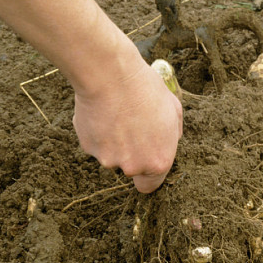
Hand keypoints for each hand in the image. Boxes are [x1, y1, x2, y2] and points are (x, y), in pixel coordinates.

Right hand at [73, 59, 182, 192]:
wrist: (111, 76)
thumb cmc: (146, 91)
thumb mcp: (174, 111)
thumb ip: (174, 134)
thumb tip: (170, 140)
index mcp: (158, 162)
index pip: (149, 186)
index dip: (147, 176)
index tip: (144, 165)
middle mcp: (133, 167)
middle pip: (130, 168)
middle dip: (131, 153)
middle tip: (132, 125)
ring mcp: (108, 159)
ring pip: (111, 155)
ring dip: (114, 142)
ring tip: (117, 115)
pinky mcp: (88, 147)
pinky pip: (95, 143)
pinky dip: (97, 132)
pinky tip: (102, 112)